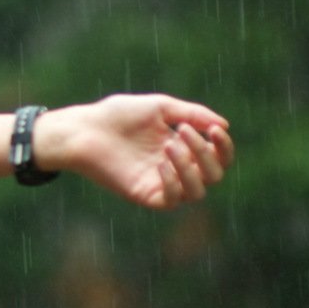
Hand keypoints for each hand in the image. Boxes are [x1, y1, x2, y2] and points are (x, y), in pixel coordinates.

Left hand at [40, 94, 234, 209]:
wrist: (84, 128)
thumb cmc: (117, 116)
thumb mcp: (160, 107)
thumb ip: (193, 114)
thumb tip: (223, 126)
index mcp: (182, 148)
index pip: (218, 157)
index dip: (224, 147)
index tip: (214, 131)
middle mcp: (175, 168)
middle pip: (213, 175)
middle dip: (205, 153)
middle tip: (181, 132)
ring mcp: (160, 183)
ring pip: (198, 191)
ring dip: (191, 167)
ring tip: (169, 145)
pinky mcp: (143, 194)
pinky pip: (171, 200)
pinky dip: (174, 183)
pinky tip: (161, 163)